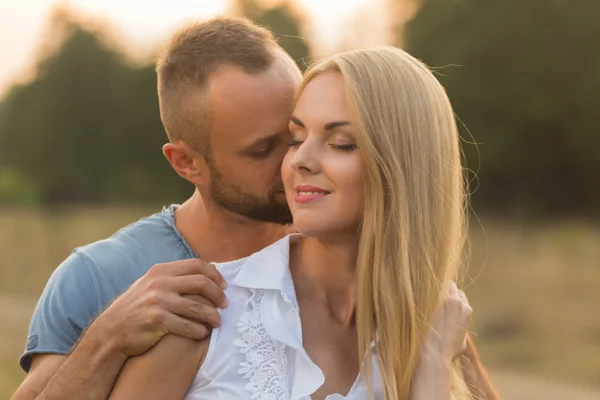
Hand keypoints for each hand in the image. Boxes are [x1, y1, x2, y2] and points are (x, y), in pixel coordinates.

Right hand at [88, 259, 227, 357]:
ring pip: (198, 307)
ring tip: (217, 322)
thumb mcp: (150, 284)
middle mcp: (160, 283)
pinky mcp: (157, 321)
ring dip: (212, 316)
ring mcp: (158, 301)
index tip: (224, 286)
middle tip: (226, 305)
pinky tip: (203, 333)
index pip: (197, 265)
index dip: (215, 275)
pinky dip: (199, 330)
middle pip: (202, 283)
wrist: (111, 331)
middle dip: (218, 294)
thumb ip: (174, 276)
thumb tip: (205, 269)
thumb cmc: (136, 308)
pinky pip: (188, 326)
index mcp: (161, 271)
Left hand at [422, 281, 471, 363]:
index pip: (460, 294)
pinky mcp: (431, 301)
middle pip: (451, 286)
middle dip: (444, 290)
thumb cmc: (448, 352)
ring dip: (434, 289)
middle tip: (433, 296)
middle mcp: (457, 302)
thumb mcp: (462, 342)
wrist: (434, 352)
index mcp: (466, 311)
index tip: (444, 300)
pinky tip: (416, 296)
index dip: (452, 297)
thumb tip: (457, 328)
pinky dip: (423, 292)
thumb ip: (461, 329)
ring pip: (440, 285)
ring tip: (424, 294)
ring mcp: (444, 300)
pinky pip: (427, 289)